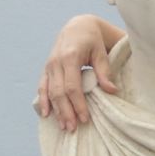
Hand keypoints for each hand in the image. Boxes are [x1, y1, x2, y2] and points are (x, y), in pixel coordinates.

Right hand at [35, 15, 118, 131]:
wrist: (77, 27)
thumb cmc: (93, 40)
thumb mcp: (101, 52)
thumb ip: (105, 71)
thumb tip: (112, 90)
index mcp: (70, 57)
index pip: (72, 86)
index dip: (78, 104)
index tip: (85, 118)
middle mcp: (56, 62)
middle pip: (59, 92)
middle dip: (66, 111)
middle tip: (73, 128)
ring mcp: (49, 66)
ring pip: (49, 92)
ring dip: (56, 110)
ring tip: (63, 126)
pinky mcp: (47, 69)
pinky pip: (42, 87)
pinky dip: (43, 100)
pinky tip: (46, 114)